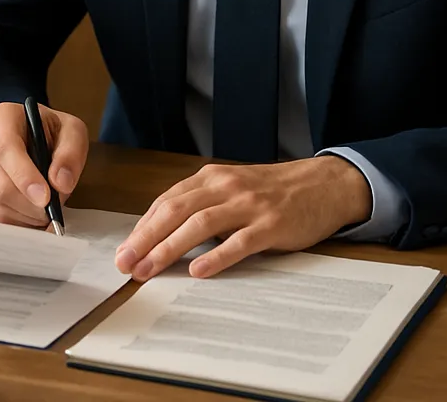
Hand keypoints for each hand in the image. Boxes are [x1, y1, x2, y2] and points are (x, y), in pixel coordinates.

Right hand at [0, 102, 88, 227]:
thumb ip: (71, 154)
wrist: (38, 136)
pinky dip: (21, 220)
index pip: (5, 147)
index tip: (45, 197)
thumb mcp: (72, 131)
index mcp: (4, 117)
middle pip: (0, 183)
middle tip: (55, 207)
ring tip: (49, 206)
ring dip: (28, 213)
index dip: (23, 175)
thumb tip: (60, 183)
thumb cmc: (53, 131)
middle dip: (31, 203)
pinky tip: (36, 211)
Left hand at [115, 156, 371, 281]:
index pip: (166, 202)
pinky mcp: (271, 225)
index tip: (124, 249)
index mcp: (209, 177)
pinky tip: (197, 270)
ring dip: (169, 248)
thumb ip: (201, 204)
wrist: (322, 184)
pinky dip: (216, 256)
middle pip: (175, 212)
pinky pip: (239, 242)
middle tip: (126, 264)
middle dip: (146, 239)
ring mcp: (248, 204)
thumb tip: (162, 232)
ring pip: (199, 225)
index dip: (142, 227)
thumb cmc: (270, 191)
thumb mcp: (230, 188)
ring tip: (149, 270)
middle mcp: (224, 186)